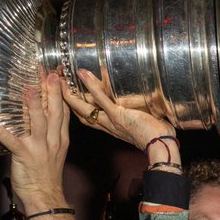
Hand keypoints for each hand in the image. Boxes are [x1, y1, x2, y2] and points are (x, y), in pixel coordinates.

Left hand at [0, 71, 69, 212]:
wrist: (45, 197)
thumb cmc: (46, 175)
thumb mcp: (55, 151)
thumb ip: (51, 133)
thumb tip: (42, 114)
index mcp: (60, 139)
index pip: (63, 113)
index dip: (61, 93)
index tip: (58, 76)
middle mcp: (52, 141)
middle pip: (54, 113)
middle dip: (53, 93)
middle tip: (50, 75)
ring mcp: (39, 149)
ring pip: (38, 124)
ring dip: (32, 107)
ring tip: (28, 90)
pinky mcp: (25, 157)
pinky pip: (12, 142)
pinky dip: (1, 131)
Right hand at [61, 69, 175, 151]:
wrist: (162, 146)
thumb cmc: (159, 138)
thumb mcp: (146, 124)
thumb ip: (142, 114)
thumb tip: (149, 103)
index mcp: (114, 128)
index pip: (90, 119)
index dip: (79, 108)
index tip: (70, 97)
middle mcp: (109, 125)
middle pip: (82, 114)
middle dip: (68, 101)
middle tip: (57, 86)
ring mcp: (112, 120)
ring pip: (85, 107)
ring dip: (72, 93)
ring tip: (62, 78)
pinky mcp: (118, 115)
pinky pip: (101, 99)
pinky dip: (91, 86)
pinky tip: (83, 73)